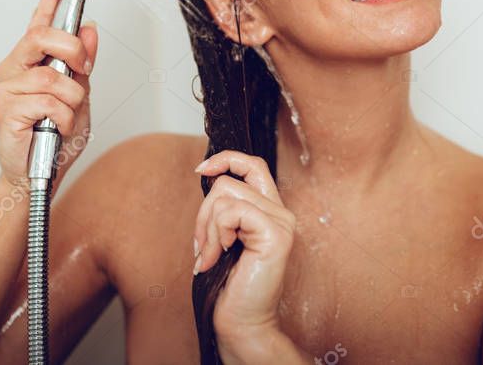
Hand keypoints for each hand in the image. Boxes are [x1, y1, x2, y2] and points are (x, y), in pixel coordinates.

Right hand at [0, 0, 98, 192]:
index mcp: (31, 60)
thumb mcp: (80, 96)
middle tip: (83, 69)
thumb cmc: (54, 137)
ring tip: (63, 117)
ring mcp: (6, 87)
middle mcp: (13, 67)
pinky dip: (63, 119)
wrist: (37, 175)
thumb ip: (83, 64)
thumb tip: (91, 31)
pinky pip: (49, 103)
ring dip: (71, 100)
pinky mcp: (6, 110)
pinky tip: (54, 129)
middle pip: (43, 37)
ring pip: (53, 77)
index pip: (40, 19)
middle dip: (72, 50)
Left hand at [192, 150, 297, 362]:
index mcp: (271, 211)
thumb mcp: (224, 237)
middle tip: (200, 247)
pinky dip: (215, 234)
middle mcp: (282, 213)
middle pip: (229, 181)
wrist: (243, 323)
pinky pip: (230, 212)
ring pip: (224, 195)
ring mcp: (282, 222)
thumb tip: (206, 174)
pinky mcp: (276, 234)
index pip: (254, 164)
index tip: (201, 169)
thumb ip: (224, 208)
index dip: (226, 159)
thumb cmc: (230, 286)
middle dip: (203, 213)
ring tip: (210, 256)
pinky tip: (219, 256)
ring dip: (206, 228)